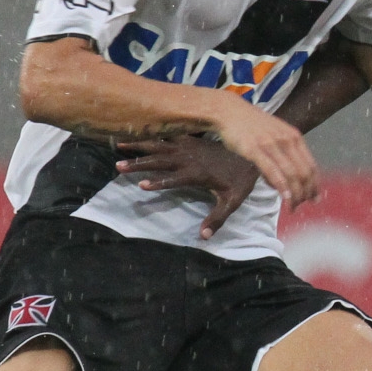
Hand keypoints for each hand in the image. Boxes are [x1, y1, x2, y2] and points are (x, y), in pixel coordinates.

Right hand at [115, 132, 262, 238]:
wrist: (253, 151)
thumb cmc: (241, 180)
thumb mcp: (232, 202)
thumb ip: (218, 218)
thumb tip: (203, 237)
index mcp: (198, 174)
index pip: (174, 179)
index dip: (157, 182)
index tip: (140, 185)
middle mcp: (190, 158)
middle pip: (160, 161)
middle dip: (139, 164)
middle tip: (118, 166)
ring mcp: (189, 147)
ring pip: (160, 146)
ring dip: (139, 146)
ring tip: (119, 145)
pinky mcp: (191, 139)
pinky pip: (168, 136)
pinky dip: (152, 135)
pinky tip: (138, 133)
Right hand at [194, 91, 319, 212]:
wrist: (229, 111)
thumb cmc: (251, 126)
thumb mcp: (275, 135)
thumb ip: (284, 154)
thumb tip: (286, 181)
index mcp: (294, 137)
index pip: (311, 166)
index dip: (315, 185)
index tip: (314, 199)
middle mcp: (287, 140)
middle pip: (304, 173)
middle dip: (305, 193)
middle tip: (301, 206)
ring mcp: (271, 144)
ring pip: (291, 174)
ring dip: (294, 195)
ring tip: (292, 207)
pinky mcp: (255, 149)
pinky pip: (273, 171)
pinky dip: (282, 187)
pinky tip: (285, 198)